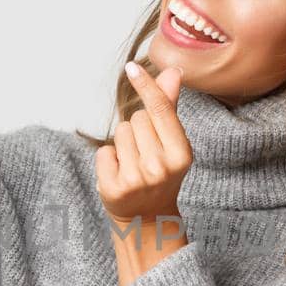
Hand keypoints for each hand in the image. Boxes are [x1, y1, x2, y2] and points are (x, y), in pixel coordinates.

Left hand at [95, 62, 189, 227]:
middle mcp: (161, 167)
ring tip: (133, 164)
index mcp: (181, 154)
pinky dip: (109, 160)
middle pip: (137, 120)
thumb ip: (169, 107)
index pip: (161, 110)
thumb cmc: (159, 174)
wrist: (147, 218)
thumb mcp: (170, 144)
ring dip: (123, 144)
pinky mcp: (114, 188)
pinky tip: (120, 174)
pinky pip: (104, 152)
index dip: (146, 86)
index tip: (131, 67)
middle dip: (137, 130)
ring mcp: (137, 179)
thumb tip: (172, 72)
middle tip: (144, 153)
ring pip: (120, 133)